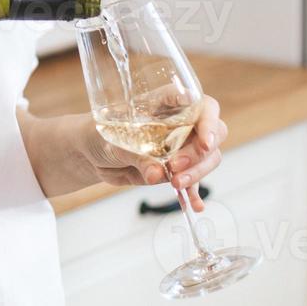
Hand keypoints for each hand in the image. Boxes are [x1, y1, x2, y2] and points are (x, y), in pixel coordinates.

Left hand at [74, 95, 228, 211]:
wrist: (91, 152)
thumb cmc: (101, 131)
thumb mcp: (115, 138)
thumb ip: (137, 154)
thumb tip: (156, 173)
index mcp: (167, 102)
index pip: (200, 104)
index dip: (209, 121)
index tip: (206, 141)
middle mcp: (181, 121)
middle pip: (214, 132)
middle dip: (200, 152)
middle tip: (177, 166)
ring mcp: (182, 146)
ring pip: (208, 157)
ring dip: (197, 173)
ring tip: (175, 184)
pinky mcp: (176, 169)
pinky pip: (194, 181)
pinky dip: (194, 193)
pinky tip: (194, 205)